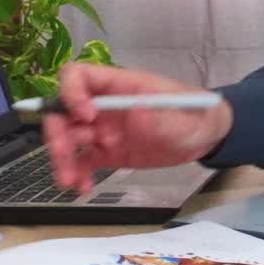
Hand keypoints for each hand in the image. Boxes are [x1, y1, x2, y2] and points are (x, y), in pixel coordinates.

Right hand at [44, 62, 233, 193]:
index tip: (86, 116)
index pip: (79, 76)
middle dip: (57, 131)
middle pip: (64, 111)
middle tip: (63, 154)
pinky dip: (78, 174)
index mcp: (120, 85)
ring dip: (63, 159)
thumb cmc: (196, 114)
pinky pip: (84, 161)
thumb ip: (161, 116)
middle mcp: (105, 106)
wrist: (205, 137)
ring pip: (69, 139)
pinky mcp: (109, 152)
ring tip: (68, 181)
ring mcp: (104, 130)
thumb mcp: (184, 115)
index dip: (72, 93)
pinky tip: (83, 188)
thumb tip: (136, 112)